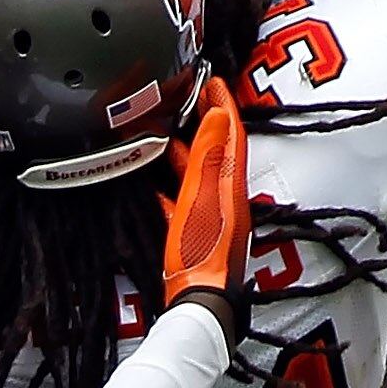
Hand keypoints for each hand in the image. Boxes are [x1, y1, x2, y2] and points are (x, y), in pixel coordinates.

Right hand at [161, 78, 250, 331]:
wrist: (199, 306)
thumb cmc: (199, 255)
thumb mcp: (201, 198)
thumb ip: (208, 156)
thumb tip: (218, 114)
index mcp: (230, 187)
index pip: (230, 136)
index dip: (223, 106)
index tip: (212, 81)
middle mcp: (226, 201)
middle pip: (217, 153)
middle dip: (204, 124)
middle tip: (188, 101)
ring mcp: (212, 220)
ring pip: (199, 177)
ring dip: (186, 154)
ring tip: (166, 136)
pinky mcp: (196, 239)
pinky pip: (184, 204)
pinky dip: (172, 190)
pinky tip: (156, 188)